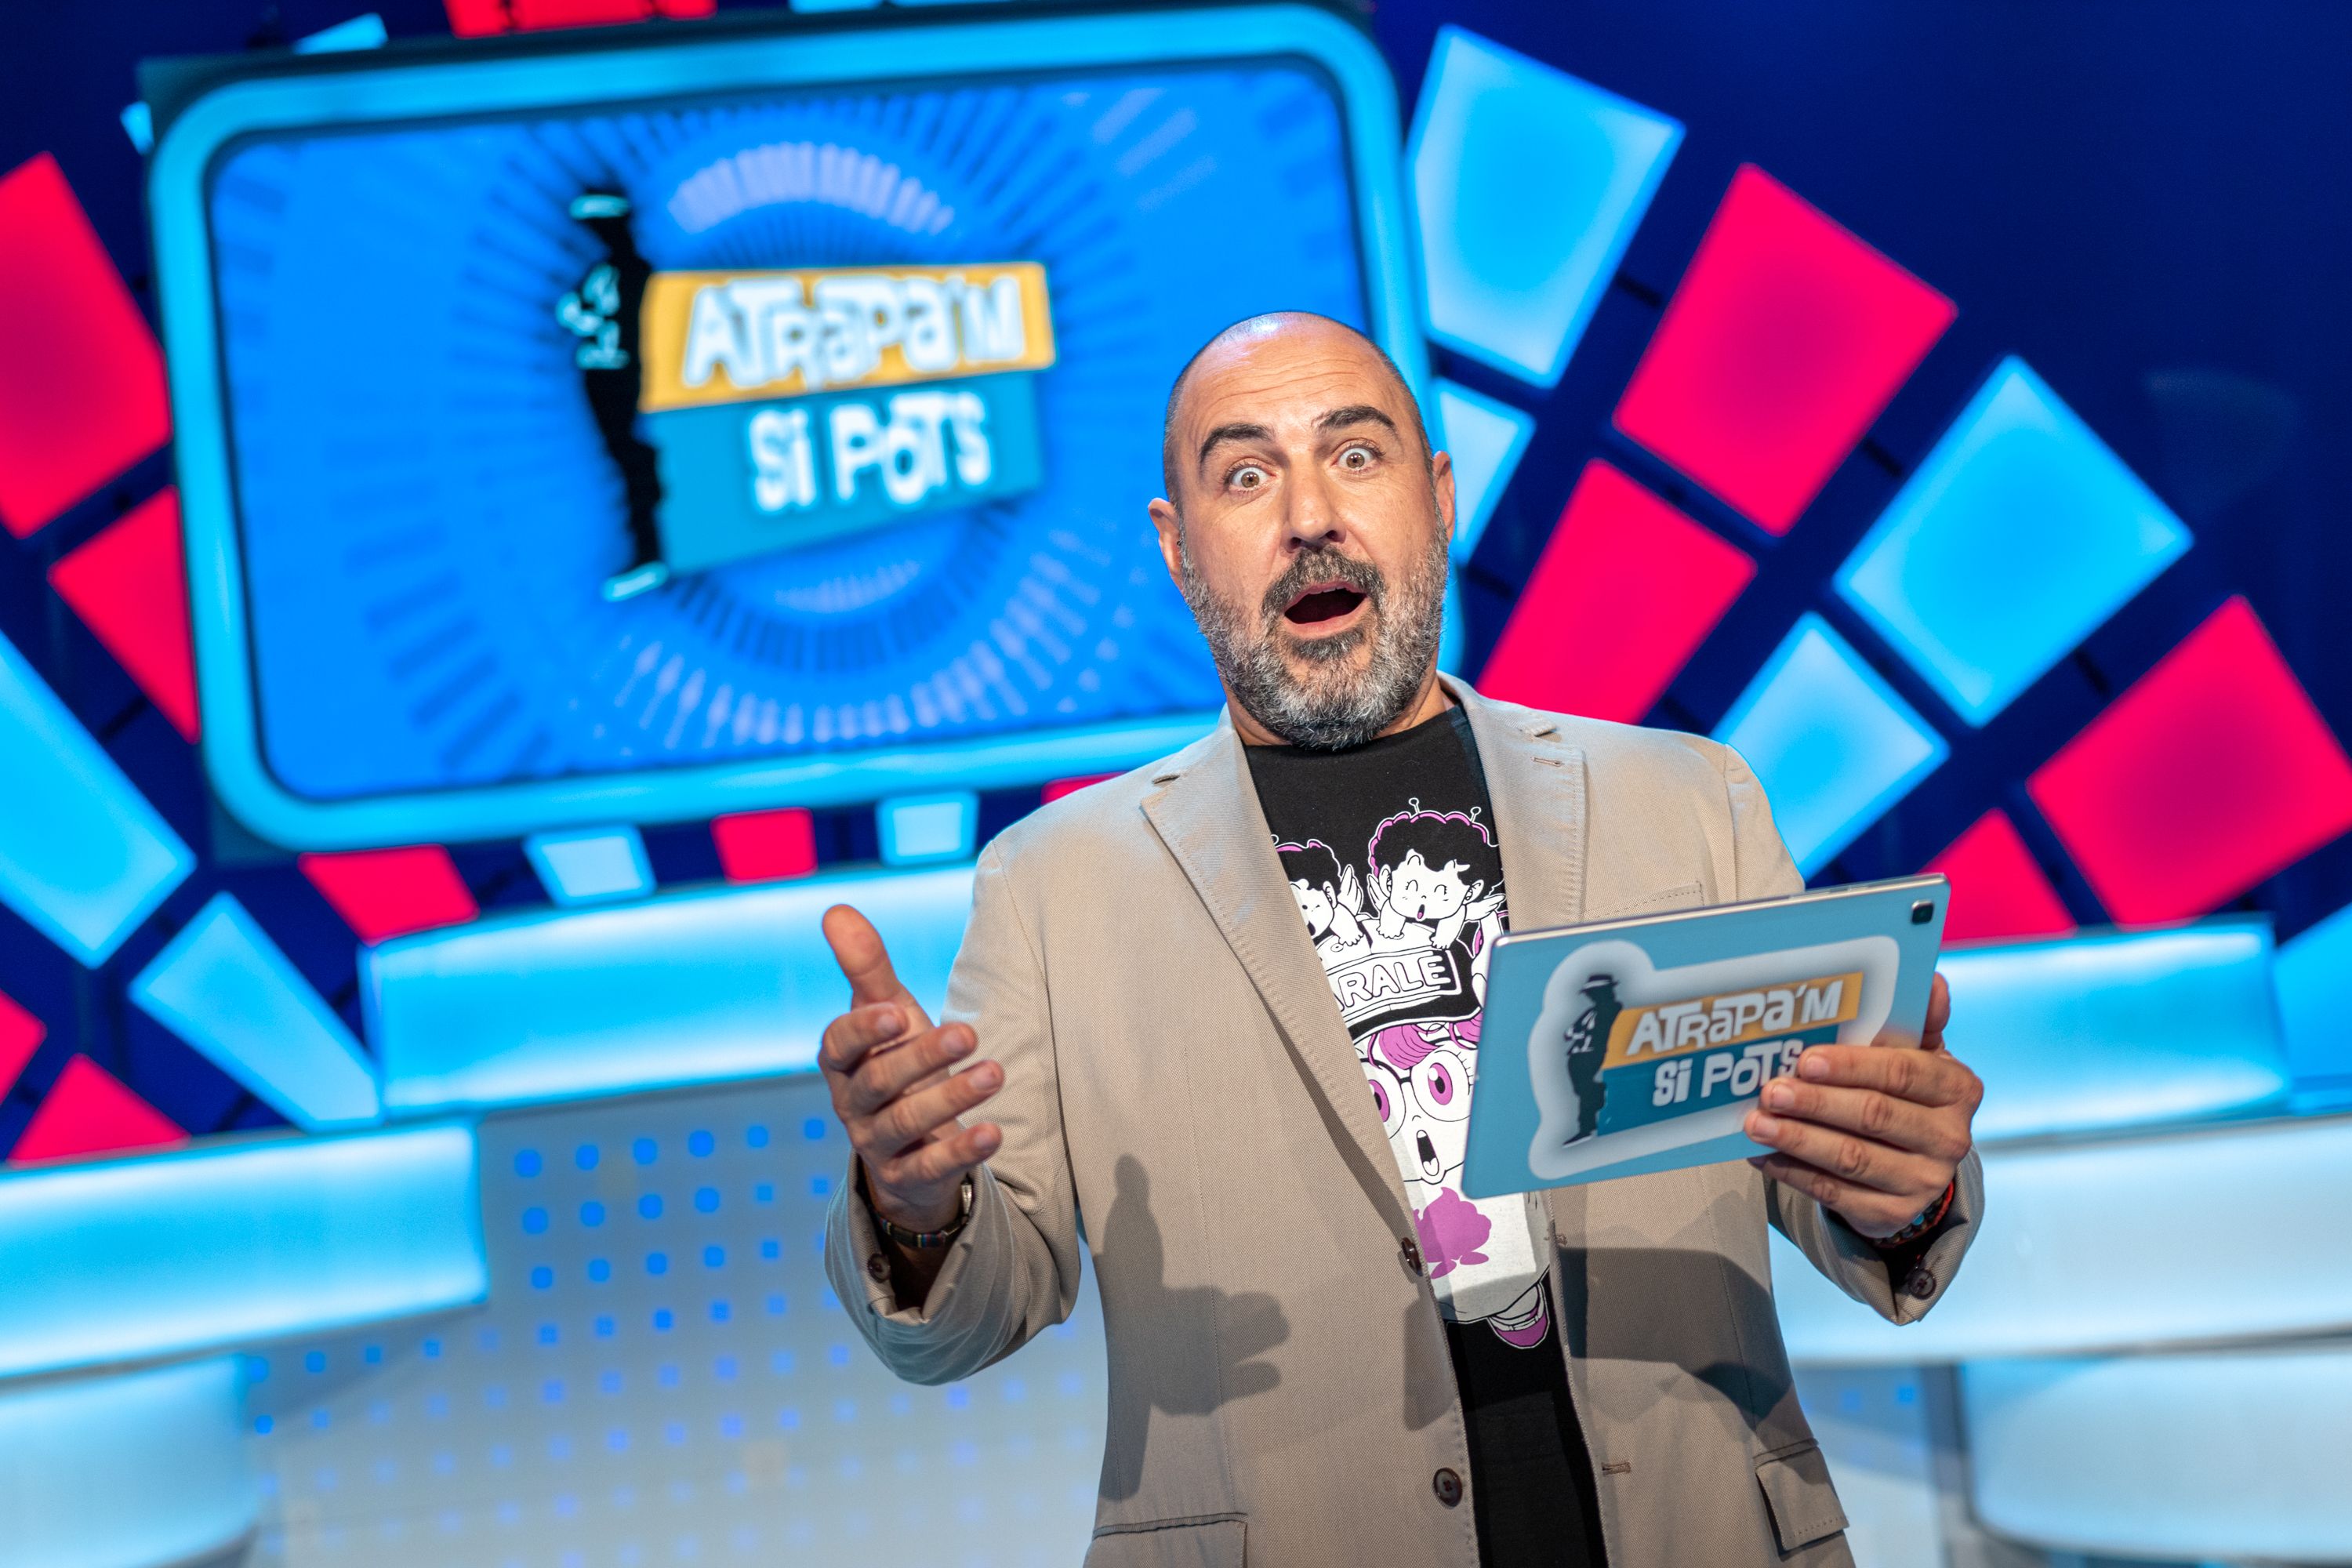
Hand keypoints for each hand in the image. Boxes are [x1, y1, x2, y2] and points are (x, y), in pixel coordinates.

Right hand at [818, 905, 1004, 1236]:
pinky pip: (931, 1166)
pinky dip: (962, 1151)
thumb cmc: (896, 1060)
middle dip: (923, 1056)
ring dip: (951, 1098)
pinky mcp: (908, 1176)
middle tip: (968, 1033)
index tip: (897, 1011)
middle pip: (881, 1082)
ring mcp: (877, 1144)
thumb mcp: (887, 1012)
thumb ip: (866, 967)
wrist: (908, 1141)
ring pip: (906, 1123)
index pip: (839, 1045)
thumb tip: (836, 908)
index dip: (864, 1030)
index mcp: (841, 1062)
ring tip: (996, 1072)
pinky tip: (993, 1133)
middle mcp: (852, 1104)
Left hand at [1743, 973, 1979, 1239]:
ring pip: (1850, 1158)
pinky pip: (1834, 1192)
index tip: (1805, 1060)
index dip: (1852, 1067)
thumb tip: (1930, 981)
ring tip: (1756, 1123)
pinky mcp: (1892, 1214)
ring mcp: (1923, 1181)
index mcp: (1957, 1089)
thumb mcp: (1917, 1054)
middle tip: (1769, 1091)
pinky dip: (1792, 1172)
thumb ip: (1916, 1019)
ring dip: (1797, 1139)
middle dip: (1816, 1103)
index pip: (1902, 1074)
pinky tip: (1762, 1155)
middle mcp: (1949, 1138)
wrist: (1914, 1165)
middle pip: (1874, 1116)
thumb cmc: (1906, 1095)